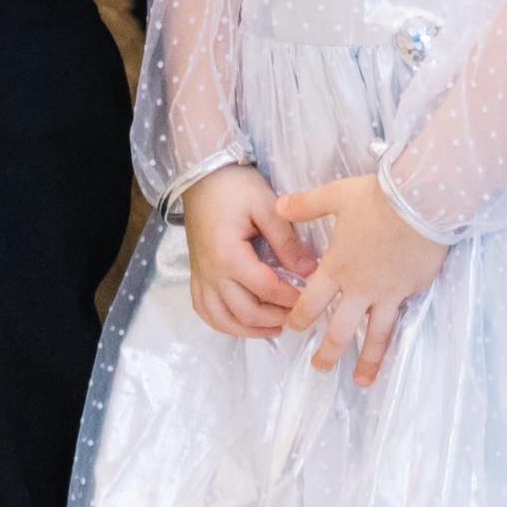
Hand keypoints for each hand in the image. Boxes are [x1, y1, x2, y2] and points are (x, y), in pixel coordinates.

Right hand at [180, 163, 317, 338]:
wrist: (202, 176)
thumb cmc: (235, 187)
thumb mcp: (267, 206)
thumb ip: (287, 241)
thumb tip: (309, 270)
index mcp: (228, 255)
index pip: (266, 289)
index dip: (291, 298)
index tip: (311, 297)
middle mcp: (211, 272)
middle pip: (245, 311)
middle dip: (275, 318)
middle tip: (298, 316)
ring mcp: (200, 276)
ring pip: (222, 319)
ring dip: (249, 330)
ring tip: (274, 329)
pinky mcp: (196, 275)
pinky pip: (205, 311)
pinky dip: (223, 324)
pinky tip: (242, 324)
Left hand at [276, 170, 448, 388]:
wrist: (422, 202)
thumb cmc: (377, 199)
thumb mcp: (336, 195)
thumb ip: (306, 205)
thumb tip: (278, 206)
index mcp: (337, 268)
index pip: (311, 302)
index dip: (299, 318)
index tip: (293, 328)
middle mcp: (360, 288)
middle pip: (340, 330)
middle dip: (327, 352)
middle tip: (319, 368)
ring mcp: (389, 293)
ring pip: (375, 335)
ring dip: (367, 360)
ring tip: (360, 381)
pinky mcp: (413, 289)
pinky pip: (402, 314)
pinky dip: (397, 333)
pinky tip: (396, 346)